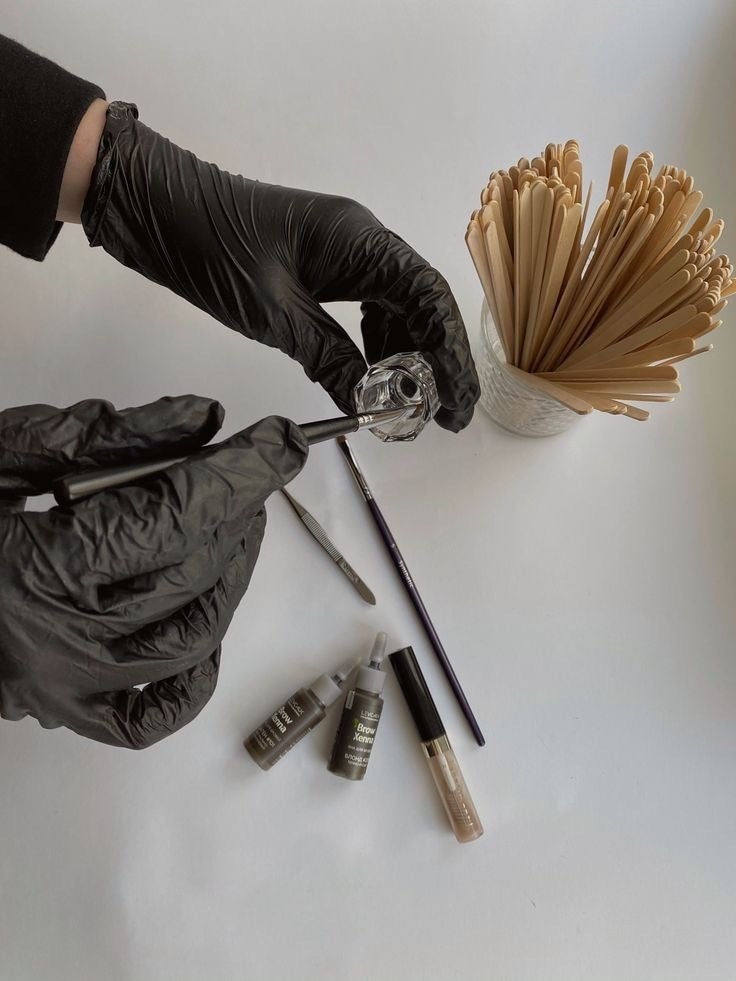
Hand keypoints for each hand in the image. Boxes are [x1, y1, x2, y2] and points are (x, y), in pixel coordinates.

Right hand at [0, 398, 307, 747]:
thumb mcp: (0, 455)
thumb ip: (103, 435)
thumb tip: (202, 421)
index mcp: (35, 567)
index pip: (175, 514)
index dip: (240, 473)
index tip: (280, 444)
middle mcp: (56, 639)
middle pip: (191, 575)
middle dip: (237, 517)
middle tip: (248, 479)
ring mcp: (65, 686)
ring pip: (190, 642)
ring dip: (229, 581)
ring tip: (232, 535)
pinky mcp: (66, 713)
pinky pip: (153, 716)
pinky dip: (194, 674)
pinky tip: (201, 627)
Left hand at [81, 102, 479, 430]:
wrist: (155, 207)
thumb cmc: (208, 244)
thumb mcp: (272, 314)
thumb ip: (328, 357)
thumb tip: (366, 401)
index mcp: (361, 241)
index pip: (428, 298)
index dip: (450, 354)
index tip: (455, 401)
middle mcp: (363, 242)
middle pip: (421, 304)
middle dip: (436, 360)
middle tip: (442, 414)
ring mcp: (343, 251)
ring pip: (395, 307)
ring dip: (406, 355)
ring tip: (407, 404)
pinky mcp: (321, 265)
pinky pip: (365, 306)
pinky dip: (374, 344)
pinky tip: (371, 376)